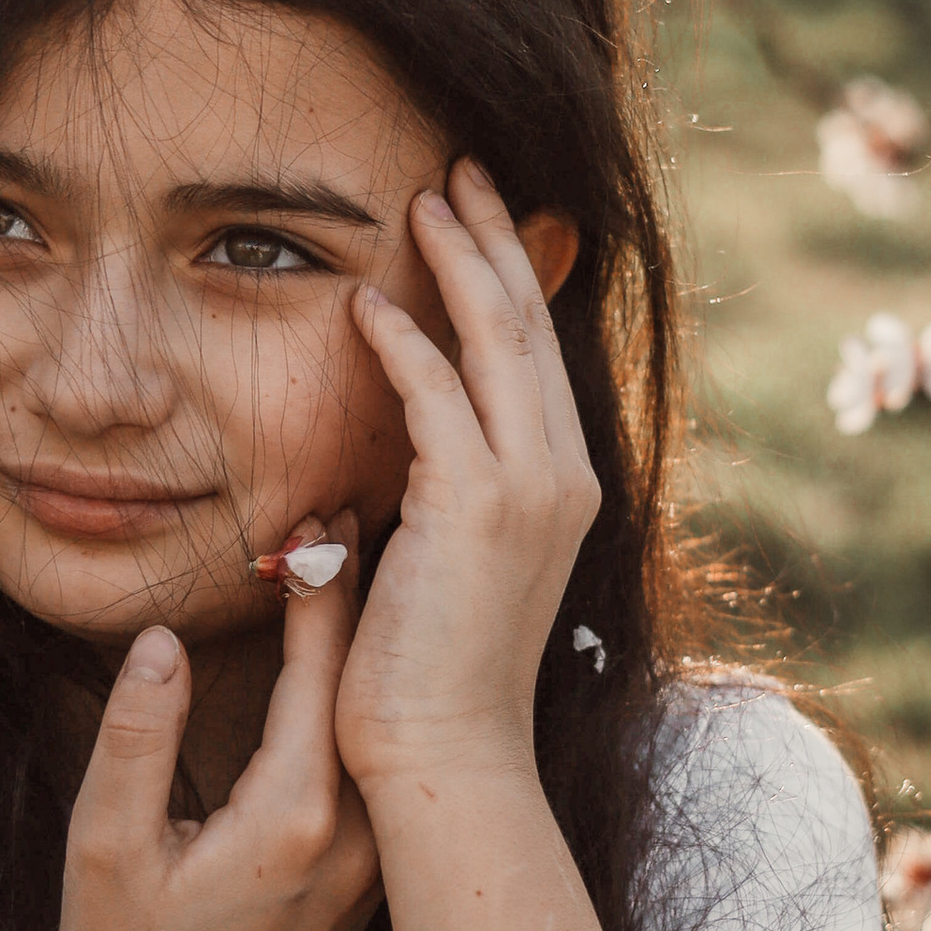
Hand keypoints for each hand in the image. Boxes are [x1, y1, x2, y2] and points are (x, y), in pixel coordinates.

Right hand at [42, 516, 380, 930]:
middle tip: (351, 511)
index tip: (320, 511)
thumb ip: (135, 738)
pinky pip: (377, 772)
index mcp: (293, 816)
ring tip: (361, 569)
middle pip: (366, 690)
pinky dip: (365, 710)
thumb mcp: (105, 847)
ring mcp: (372, 865)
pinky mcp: (369, 884)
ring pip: (379, 730)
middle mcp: (355, 837)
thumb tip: (163, 639)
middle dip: (357, 599)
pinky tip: (354, 669)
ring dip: (367, 654)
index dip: (321, 585)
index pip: (319, 672)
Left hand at [337, 163, 601, 798]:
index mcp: (564, 486)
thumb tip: (401, 459)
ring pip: (499, 339)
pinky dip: (403, 341)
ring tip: (420, 201)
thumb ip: (442, 497)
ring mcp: (530, 486)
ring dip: (456, 262)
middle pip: (532, 325)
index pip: (539, 355)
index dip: (511, 277)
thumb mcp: (451, 566)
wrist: (447, 757)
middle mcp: (564, 474)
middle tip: (457, 173)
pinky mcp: (478, 502)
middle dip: (494, 239)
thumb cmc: (430, 677)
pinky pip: (438, 392)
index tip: (476, 219)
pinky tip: (366, 304)